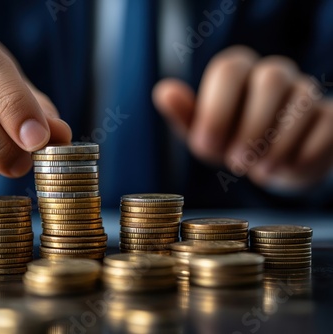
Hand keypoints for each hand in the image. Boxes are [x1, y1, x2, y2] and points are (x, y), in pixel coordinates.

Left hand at [153, 45, 332, 190]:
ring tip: (260, 171)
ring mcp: (305, 93)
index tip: (206, 145)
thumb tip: (163, 91)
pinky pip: (325, 125)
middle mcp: (273, 74)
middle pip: (270, 78)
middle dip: (251, 126)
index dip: (217, 108)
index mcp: (237, 73)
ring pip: (301, 102)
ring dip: (278, 143)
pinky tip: (286, 169)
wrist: (269, 167)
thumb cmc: (230, 144)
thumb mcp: (203, 134)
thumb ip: (185, 115)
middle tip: (236, 162)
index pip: (229, 68)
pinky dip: (304, 153)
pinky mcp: (328, 117)